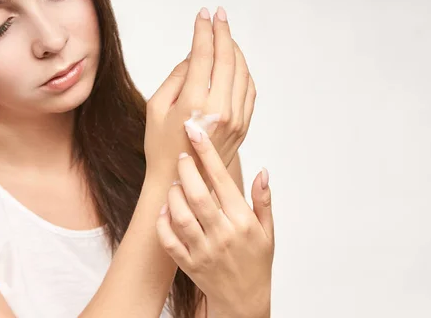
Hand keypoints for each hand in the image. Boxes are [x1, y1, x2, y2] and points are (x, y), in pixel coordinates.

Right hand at [144, 6, 255, 182]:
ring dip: (235, 49)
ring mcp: (236, 118)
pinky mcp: (244, 125)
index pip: (203, 54)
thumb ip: (176, 77)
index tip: (203, 14)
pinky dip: (244, 71)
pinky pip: (249, 89)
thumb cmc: (161, 145)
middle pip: (227, 58)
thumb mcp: (156, 107)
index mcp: (194, 102)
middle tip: (218, 15)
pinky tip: (235, 62)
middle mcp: (220, 108)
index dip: (203, 30)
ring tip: (225, 36)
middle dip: (223, 32)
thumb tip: (193, 56)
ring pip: (243, 71)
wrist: (180, 182)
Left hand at [156, 126, 273, 317]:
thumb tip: (262, 171)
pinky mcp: (189, 264)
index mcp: (243, 221)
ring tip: (176, 183)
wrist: (244, 301)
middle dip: (185, 169)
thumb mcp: (268, 231)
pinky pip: (169, 240)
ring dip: (174, 194)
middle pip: (197, 194)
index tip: (196, 130)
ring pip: (181, 215)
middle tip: (182, 155)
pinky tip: (165, 209)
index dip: (207, 152)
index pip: (222, 180)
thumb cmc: (256, 261)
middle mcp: (223, 235)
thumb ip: (263, 200)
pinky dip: (163, 222)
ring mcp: (204, 251)